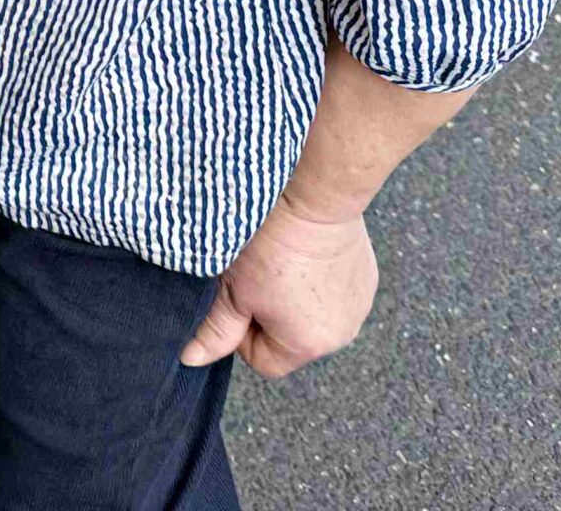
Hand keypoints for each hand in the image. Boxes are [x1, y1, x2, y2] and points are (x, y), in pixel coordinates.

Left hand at [178, 191, 378, 378]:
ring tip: (285, 264)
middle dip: (271, 316)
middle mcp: (341, 336)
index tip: (239, 299)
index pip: (263, 361)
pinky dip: (319, 282)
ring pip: (313, 317)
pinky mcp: (368, 282)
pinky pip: (335, 295)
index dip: (243, 334)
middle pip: (290, 341)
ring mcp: (359, 308)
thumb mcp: (234, 291)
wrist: (314, 199)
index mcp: (307, 346)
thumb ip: (216, 331)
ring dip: (296, 300)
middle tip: (260, 278)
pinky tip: (309, 255)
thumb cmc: (271, 245)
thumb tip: (192, 359)